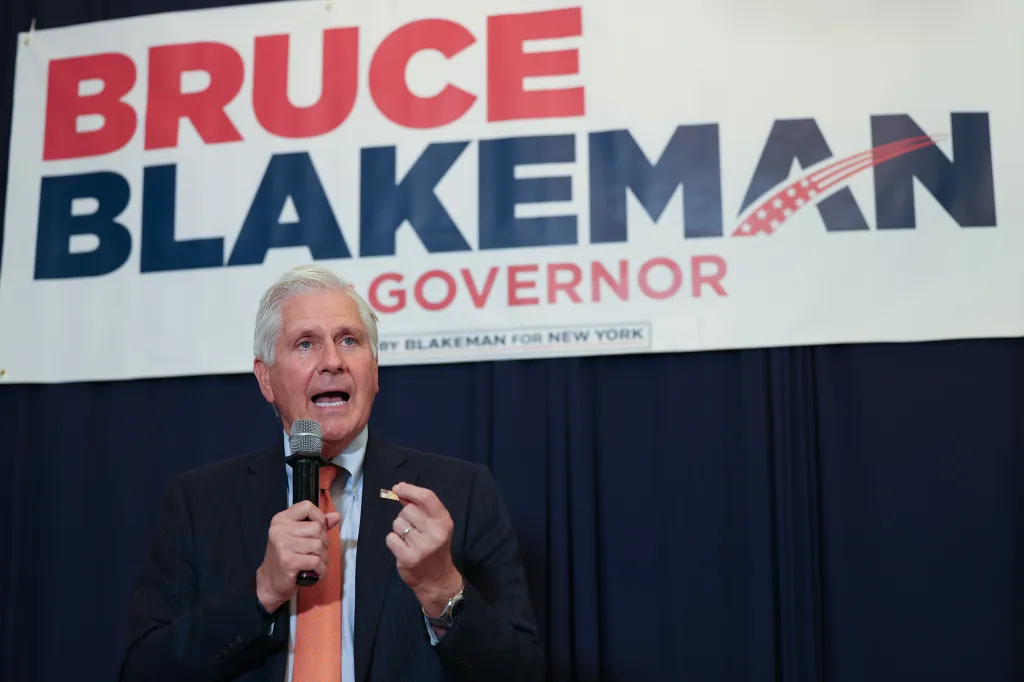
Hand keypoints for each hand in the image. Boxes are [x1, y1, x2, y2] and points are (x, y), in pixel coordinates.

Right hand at [255, 501, 341, 612]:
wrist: (270, 582)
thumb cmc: (287, 556)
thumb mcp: (299, 536)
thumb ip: (318, 524)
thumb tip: (337, 516)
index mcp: (281, 519)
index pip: (307, 506)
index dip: (319, 517)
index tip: (318, 531)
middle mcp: (279, 529)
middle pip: (317, 528)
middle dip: (324, 543)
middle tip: (316, 553)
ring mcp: (283, 545)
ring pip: (319, 545)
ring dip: (323, 558)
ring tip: (315, 564)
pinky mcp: (288, 561)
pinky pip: (316, 561)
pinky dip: (321, 569)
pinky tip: (315, 573)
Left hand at [385, 482, 463, 616]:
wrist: (437, 579)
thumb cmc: (435, 547)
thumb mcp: (436, 525)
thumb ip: (421, 507)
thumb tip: (400, 489)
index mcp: (444, 521)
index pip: (426, 497)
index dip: (410, 490)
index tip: (398, 488)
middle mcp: (435, 532)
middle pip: (408, 510)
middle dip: (405, 517)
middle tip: (413, 530)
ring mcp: (422, 546)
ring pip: (397, 523)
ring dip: (399, 530)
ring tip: (410, 540)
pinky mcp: (408, 557)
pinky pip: (391, 538)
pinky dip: (394, 542)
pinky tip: (403, 548)